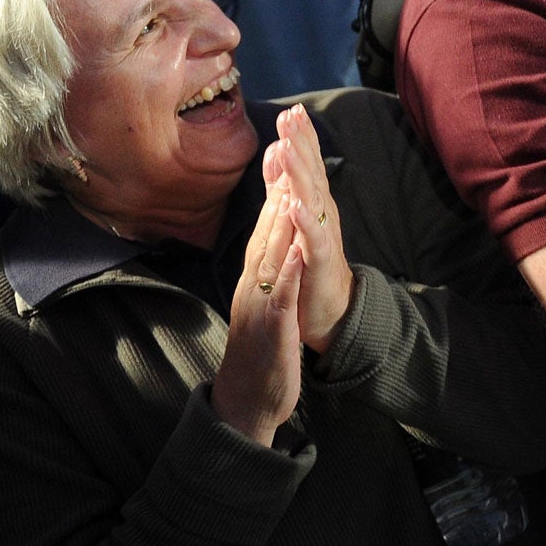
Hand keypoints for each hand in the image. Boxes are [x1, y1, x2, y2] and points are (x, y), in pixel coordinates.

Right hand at [211, 170, 303, 446]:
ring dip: (279, 224)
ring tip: (290, 188)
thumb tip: (277, 236)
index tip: (282, 148)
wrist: (248, 398)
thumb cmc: (260, 347)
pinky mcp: (272, 329)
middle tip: (283, 146)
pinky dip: (289, 272)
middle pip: (264, 231)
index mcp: (254, 277)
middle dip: (275, 190)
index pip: (265, 225)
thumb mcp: (265, 300)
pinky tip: (298, 251)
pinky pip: (281, 297)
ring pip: (270, 258)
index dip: (274, 187)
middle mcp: (253, 285)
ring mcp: (260, 306)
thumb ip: (270, 267)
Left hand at [265, 103, 351, 352]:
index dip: (301, 137)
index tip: (292, 110)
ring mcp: (322, 235)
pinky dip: (306, 221)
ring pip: (312, 199)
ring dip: (301, 173)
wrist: (332, 309)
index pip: (307, 164)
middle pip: (312, 172)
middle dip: (301, 144)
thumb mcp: (297, 219)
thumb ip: (287, 185)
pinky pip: (313, 238)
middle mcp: (322, 213)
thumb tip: (277, 149)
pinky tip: (296, 205)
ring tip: (288, 149)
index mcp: (315, 203)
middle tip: (292, 116)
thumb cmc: (311, 263)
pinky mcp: (320, 261)